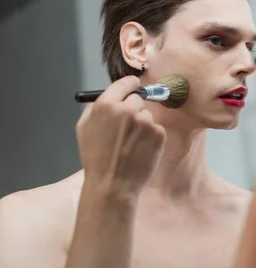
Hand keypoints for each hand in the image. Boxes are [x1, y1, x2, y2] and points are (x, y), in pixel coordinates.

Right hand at [76, 75, 165, 197]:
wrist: (112, 183)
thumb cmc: (95, 157)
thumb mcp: (84, 127)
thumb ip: (96, 107)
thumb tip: (110, 94)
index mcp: (106, 104)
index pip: (125, 83)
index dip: (130, 84)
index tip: (134, 85)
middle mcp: (128, 109)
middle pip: (138, 98)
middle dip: (134, 108)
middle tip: (127, 126)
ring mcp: (145, 121)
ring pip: (147, 115)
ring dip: (142, 125)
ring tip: (130, 144)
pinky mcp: (159, 133)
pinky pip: (156, 129)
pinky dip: (151, 137)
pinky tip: (139, 150)